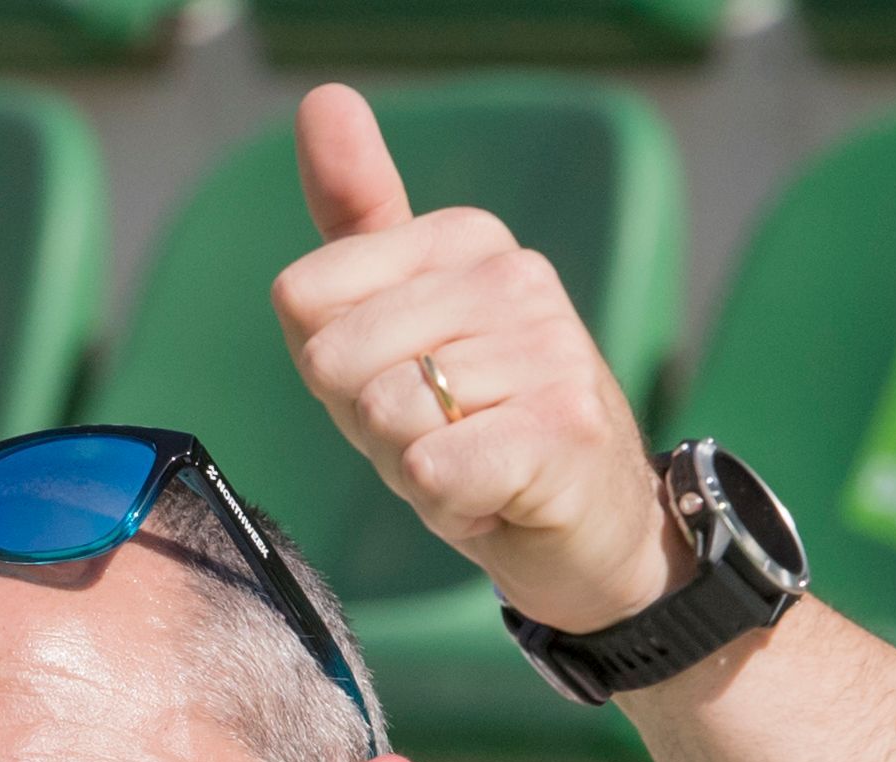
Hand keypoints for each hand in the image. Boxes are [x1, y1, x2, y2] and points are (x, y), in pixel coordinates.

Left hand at [273, 84, 694, 634]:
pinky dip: (445, 504)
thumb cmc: (477, 426)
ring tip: (470, 464)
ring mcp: (549, 350)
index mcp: (465, 239)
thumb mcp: (398, 323)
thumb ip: (357, 218)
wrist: (591, 527)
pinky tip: (491, 497)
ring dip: (409, 468)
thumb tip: (324, 99)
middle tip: (436, 436)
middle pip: (334, 360)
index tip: (400, 386)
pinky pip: (431, 467)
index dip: (331, 370)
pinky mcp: (562, 431)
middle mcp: (515, 277)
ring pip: (384, 418)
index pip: (304, 298)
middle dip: (366, 424)